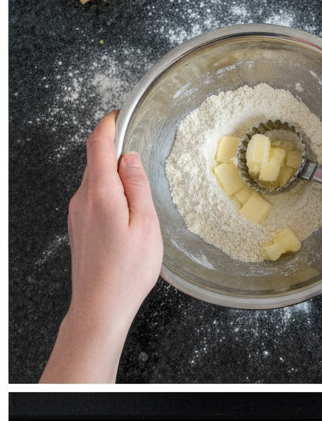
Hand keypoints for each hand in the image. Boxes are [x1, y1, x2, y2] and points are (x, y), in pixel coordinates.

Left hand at [40, 111, 162, 382]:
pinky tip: (127, 212)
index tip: (121, 115)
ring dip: (114, 177)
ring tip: (140, 188)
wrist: (100, 305)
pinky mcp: (79, 227)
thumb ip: (138, 187)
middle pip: (95, 161)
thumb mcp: (146, 225)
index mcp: (101, 192)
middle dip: (115, 151)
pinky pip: (93, 199)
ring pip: (95, 181)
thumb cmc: (127, 271)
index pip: (98, 144)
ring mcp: (77, 213)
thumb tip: (131, 159)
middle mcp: (83, 198)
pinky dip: (110, 195)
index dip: (109, 125)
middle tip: (140, 152)